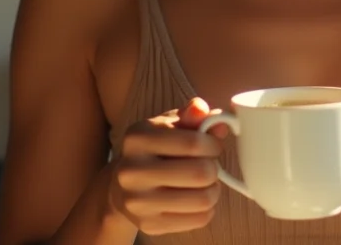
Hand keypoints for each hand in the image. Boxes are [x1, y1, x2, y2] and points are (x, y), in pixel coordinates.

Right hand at [108, 97, 226, 235]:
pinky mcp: (148, 225)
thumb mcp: (170, 123)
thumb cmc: (156, 147)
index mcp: (137, 137)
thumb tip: (217, 117)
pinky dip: (208, 208)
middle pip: (199, 173)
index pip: (193, 143)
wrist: (122, 184)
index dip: (214, 144)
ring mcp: (138, 202)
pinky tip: (197, 197)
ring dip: (214, 189)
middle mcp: (132, 170)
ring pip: (202, 199)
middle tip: (210, 164)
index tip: (214, 145)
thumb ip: (194, 116)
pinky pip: (199, 219)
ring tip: (207, 182)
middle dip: (214, 167)